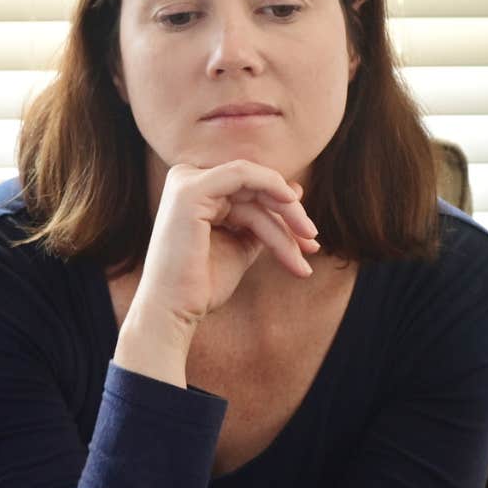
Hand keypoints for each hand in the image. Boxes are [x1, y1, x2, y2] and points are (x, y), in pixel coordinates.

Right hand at [140, 160, 321, 325]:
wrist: (173, 312)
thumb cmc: (202, 285)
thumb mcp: (241, 246)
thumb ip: (263, 219)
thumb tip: (294, 191)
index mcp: (194, 194)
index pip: (249, 193)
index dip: (283, 212)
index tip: (308, 242)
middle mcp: (186, 181)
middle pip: (254, 189)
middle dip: (289, 215)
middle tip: (313, 244)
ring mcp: (185, 183)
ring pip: (254, 188)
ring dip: (286, 219)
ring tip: (307, 251)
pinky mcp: (190, 190)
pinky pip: (242, 175)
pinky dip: (271, 185)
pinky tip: (292, 205)